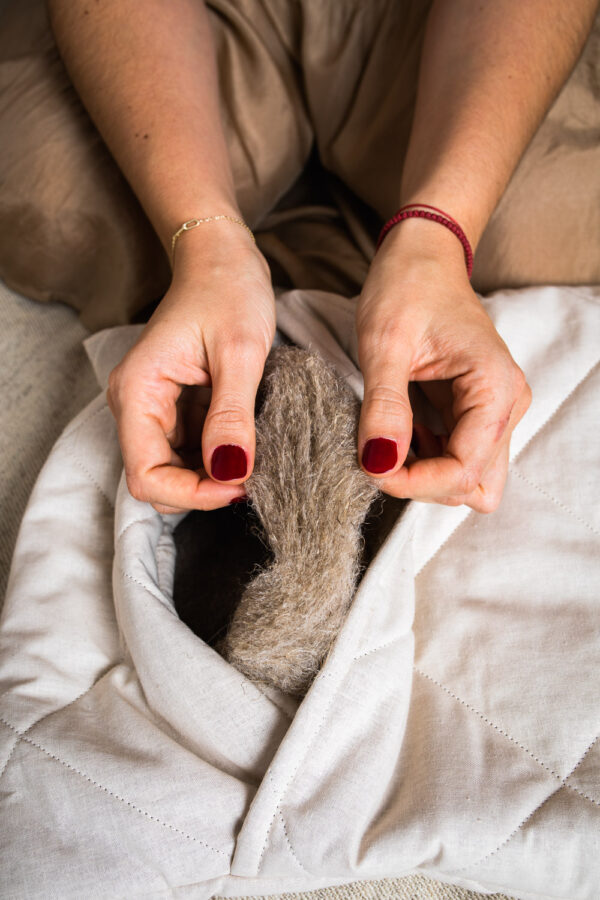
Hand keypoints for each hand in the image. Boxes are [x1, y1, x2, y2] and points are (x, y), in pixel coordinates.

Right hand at [106, 226, 275, 513]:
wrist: (221, 256)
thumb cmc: (228, 290)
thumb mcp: (240, 351)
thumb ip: (232, 415)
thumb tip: (231, 474)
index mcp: (137, 392)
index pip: (146, 477)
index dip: (193, 493)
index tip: (241, 484)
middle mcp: (136, 406)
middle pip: (158, 480)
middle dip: (204, 489)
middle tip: (254, 474)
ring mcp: (154, 408)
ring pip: (175, 470)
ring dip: (212, 476)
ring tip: (255, 456)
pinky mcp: (175, 408)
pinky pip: (190, 450)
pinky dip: (217, 457)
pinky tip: (246, 443)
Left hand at [356, 221, 530, 512]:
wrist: (422, 255)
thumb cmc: (407, 287)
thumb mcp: (385, 345)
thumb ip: (384, 408)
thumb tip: (378, 465)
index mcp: (496, 388)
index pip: (465, 471)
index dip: (416, 482)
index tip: (371, 466)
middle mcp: (505, 406)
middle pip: (474, 486)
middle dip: (423, 484)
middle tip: (377, 456)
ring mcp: (493, 412)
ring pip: (467, 479)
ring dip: (424, 475)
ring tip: (385, 441)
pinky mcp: (474, 413)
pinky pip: (455, 458)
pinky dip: (424, 460)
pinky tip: (396, 433)